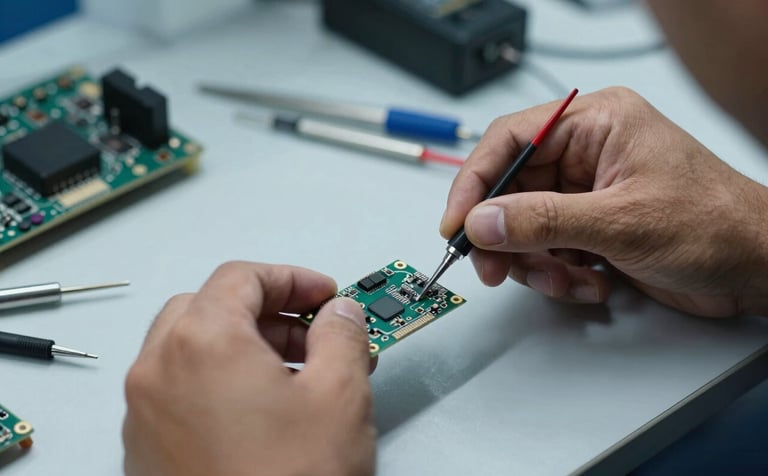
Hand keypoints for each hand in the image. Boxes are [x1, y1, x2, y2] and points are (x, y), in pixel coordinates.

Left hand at [123, 262, 375, 475]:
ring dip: (242, 346)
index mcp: (202, 342)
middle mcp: (159, 370)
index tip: (324, 295)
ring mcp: (144, 413)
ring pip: (190, 348)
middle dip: (267, 313)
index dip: (292, 278)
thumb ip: (343, 334)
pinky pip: (179, 390)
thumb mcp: (341, 395)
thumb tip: (340, 313)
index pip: (242, 277)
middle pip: (209, 306)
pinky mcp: (146, 449)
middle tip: (312, 333)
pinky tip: (261, 412)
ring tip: (295, 376)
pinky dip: (217, 381)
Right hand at [441, 87, 767, 316]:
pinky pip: (546, 249)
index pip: (510, 140)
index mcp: (595, 123)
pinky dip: (558, 275)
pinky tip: (592, 284)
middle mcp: (586, 152)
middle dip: (504, 234)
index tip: (456, 223)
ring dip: (535, 263)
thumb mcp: (622, 222)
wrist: (757, 269)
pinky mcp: (590, 227)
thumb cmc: (715, 225)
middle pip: (510, 188)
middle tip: (493, 268)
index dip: (474, 181)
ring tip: (567, 280)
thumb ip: (544, 220)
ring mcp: (586, 192)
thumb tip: (483, 220)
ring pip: (523, 226)